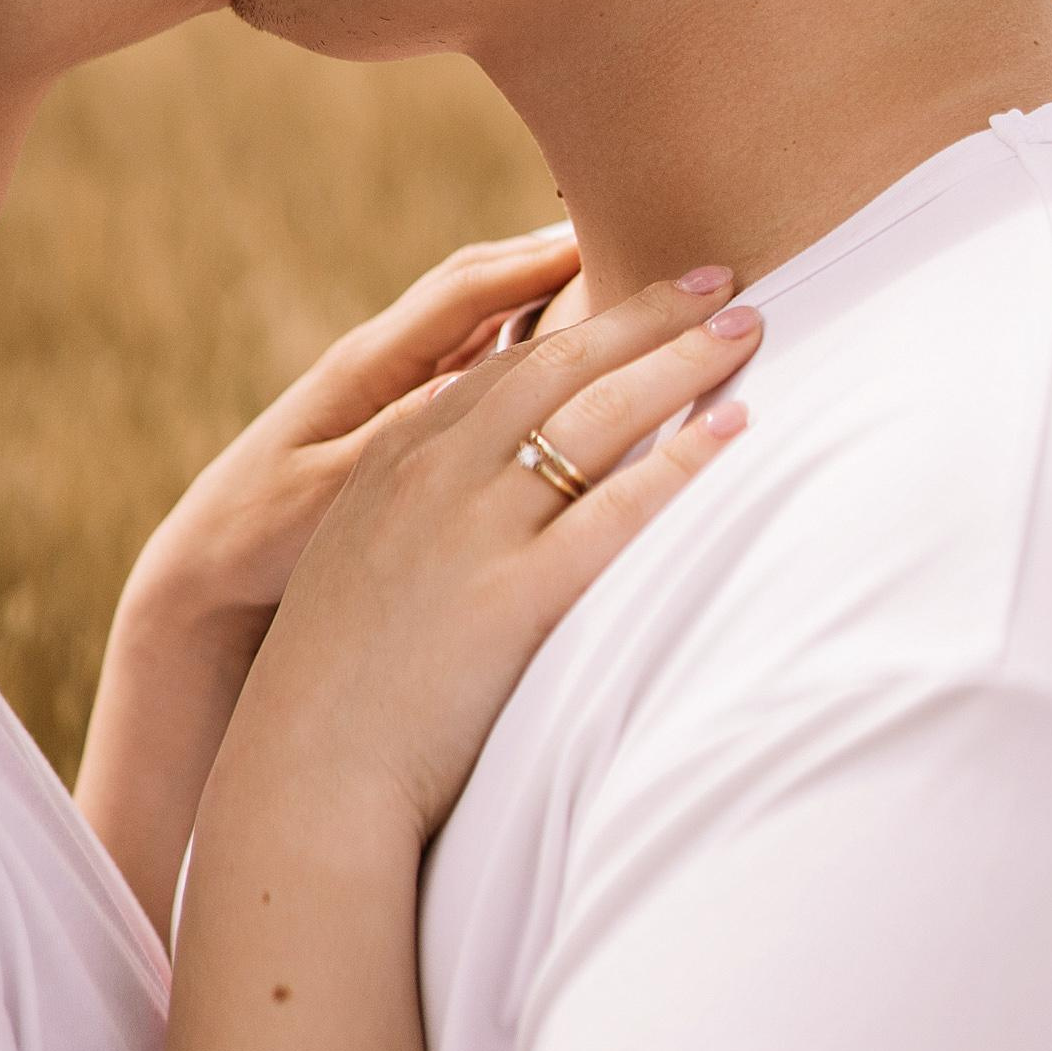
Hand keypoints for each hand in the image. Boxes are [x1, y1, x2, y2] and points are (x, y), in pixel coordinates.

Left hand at [122, 222, 586, 652]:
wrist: (207, 569)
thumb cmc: (261, 538)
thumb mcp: (326, 493)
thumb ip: (396, 439)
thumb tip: (467, 389)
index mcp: (365, 366)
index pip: (463, 292)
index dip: (534, 264)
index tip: (604, 243)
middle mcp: (382, 360)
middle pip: (480, 283)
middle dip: (554, 257)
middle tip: (635, 244)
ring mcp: (392, 383)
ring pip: (483, 317)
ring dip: (546, 291)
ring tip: (622, 280)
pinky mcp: (400, 417)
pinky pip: (477, 359)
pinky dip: (527, 339)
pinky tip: (572, 348)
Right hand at [210, 272, 760, 850]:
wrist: (303, 772)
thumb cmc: (336, 688)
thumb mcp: (361, 565)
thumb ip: (417, 516)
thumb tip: (485, 501)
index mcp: (394, 461)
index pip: (503, 364)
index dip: (578, 323)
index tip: (637, 293)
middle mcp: (434, 475)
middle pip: (558, 363)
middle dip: (644, 314)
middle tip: (717, 277)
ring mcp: (472, 530)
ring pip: (595, 414)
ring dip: (680, 361)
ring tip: (747, 325)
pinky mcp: (514, 596)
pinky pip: (617, 509)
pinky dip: (683, 460)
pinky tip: (734, 429)